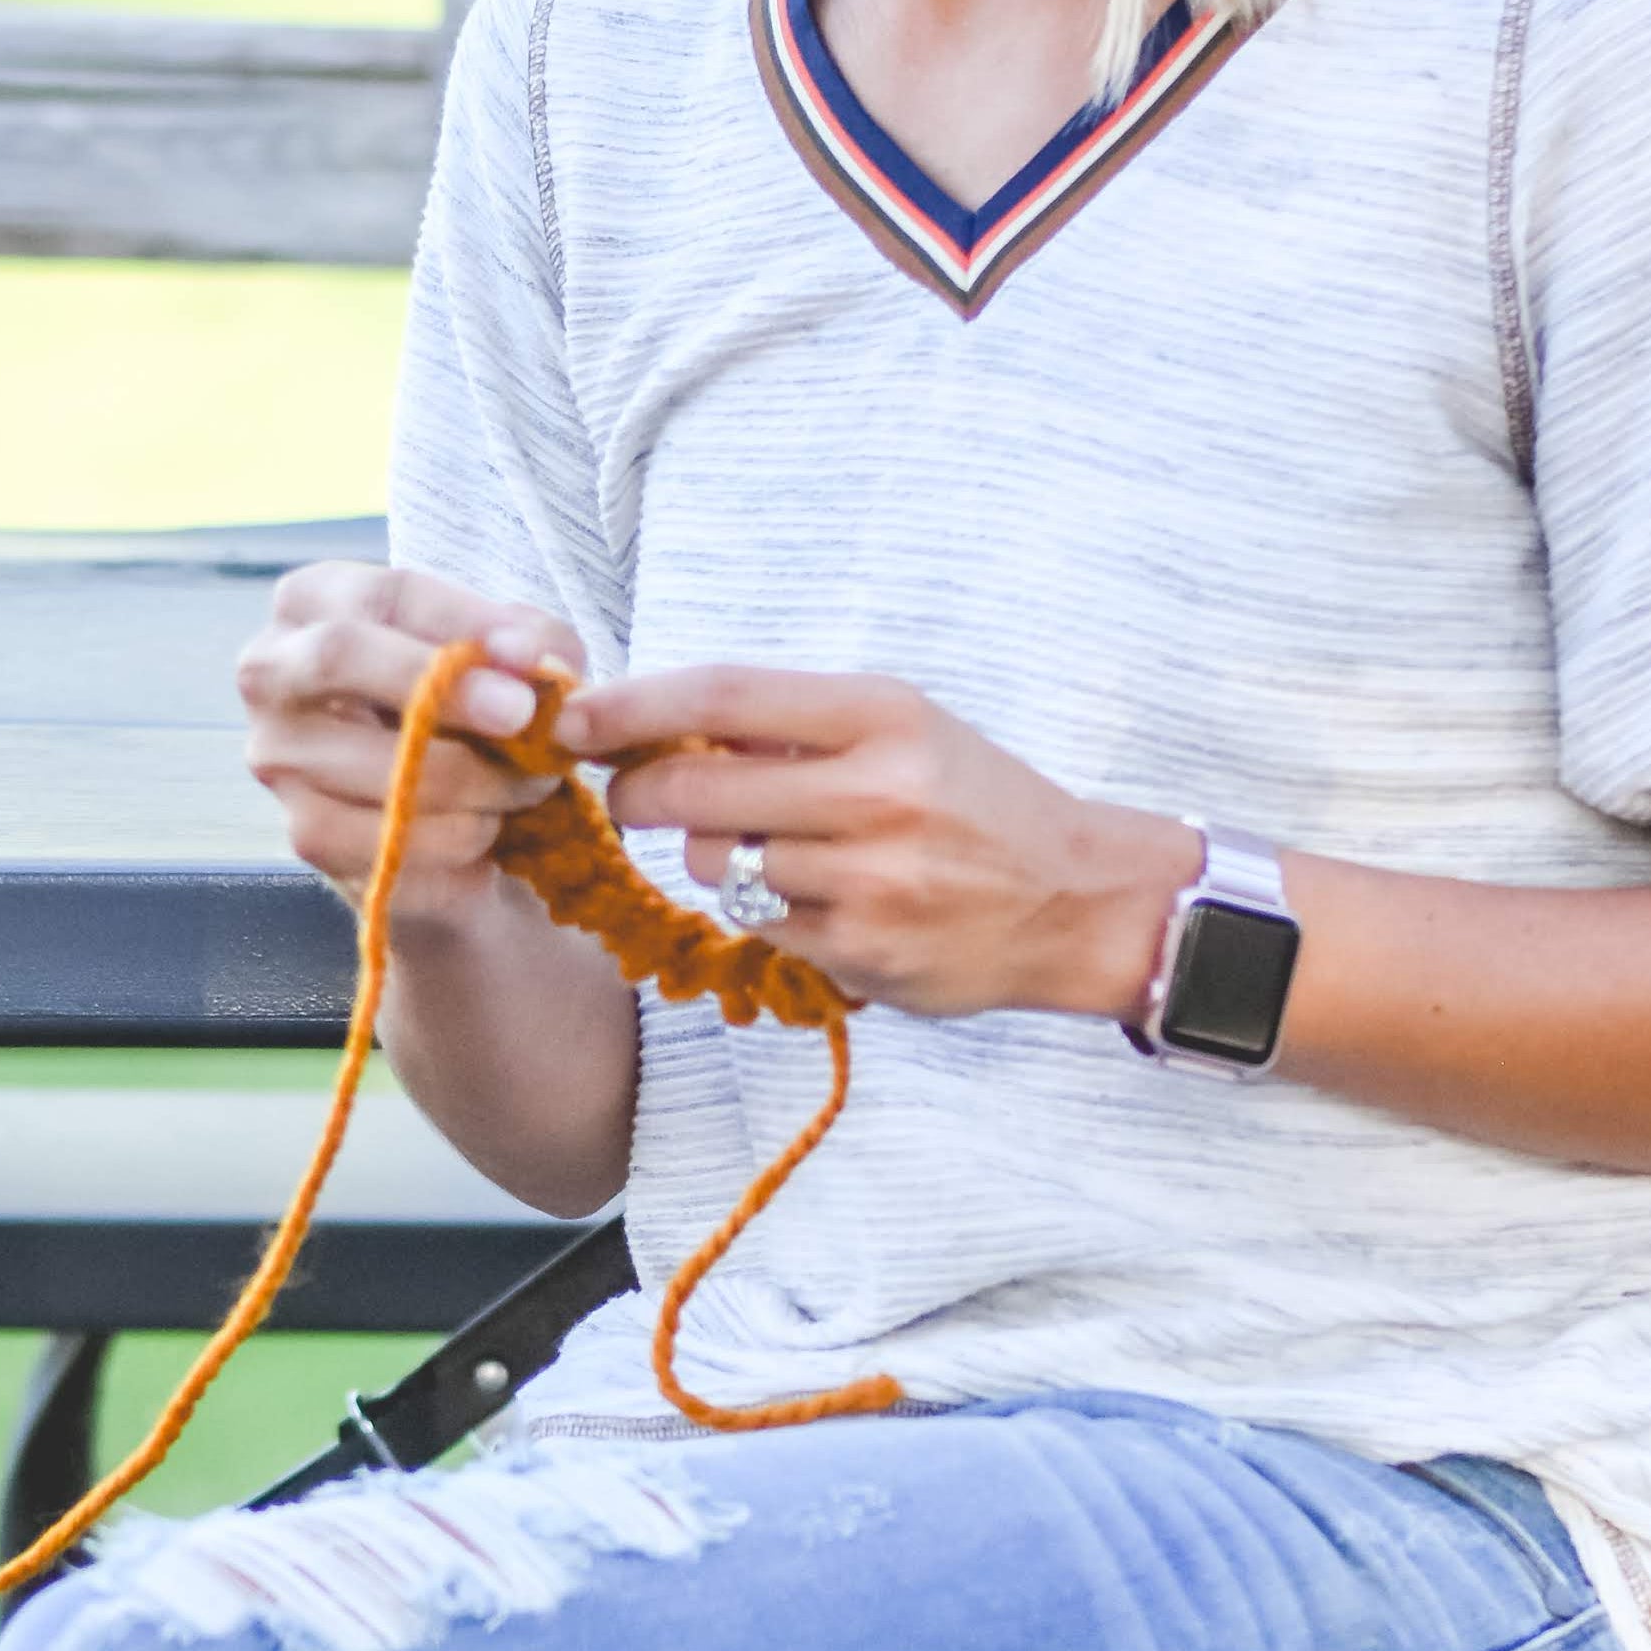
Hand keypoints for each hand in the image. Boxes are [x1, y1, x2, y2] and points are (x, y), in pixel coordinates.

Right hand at [236, 564, 587, 929]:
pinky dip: (459, 837)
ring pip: (376, 761)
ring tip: (530, 781)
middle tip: (523, 716)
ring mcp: (276, 755)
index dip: (464, 623)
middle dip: (444, 688)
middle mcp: (272, 669)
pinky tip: (488, 823)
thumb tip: (533, 659)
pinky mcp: (302, 832)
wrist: (442, 795)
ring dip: (478, 780)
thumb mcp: (503, 651)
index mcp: (314, 599)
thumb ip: (531, 641)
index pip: (387, 594)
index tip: (530, 658)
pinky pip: (389, 839)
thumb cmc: (465, 697)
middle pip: (340, 655)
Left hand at [554, 666, 1196, 1020]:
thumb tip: (662, 722)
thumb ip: (792, 726)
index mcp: (880, 714)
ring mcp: (868, 880)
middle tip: (628, 795)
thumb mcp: (901, 727)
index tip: (574, 717)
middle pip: (694, 790)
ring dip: (717, 856)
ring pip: (719, 865)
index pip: (721, 698)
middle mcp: (874, 793)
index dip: (631, 705)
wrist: (1076, 899)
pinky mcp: (861, 953)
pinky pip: (760, 926)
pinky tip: (816, 897)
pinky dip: (765, 910)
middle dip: (636, 793)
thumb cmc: (975, 799)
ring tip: (771, 848)